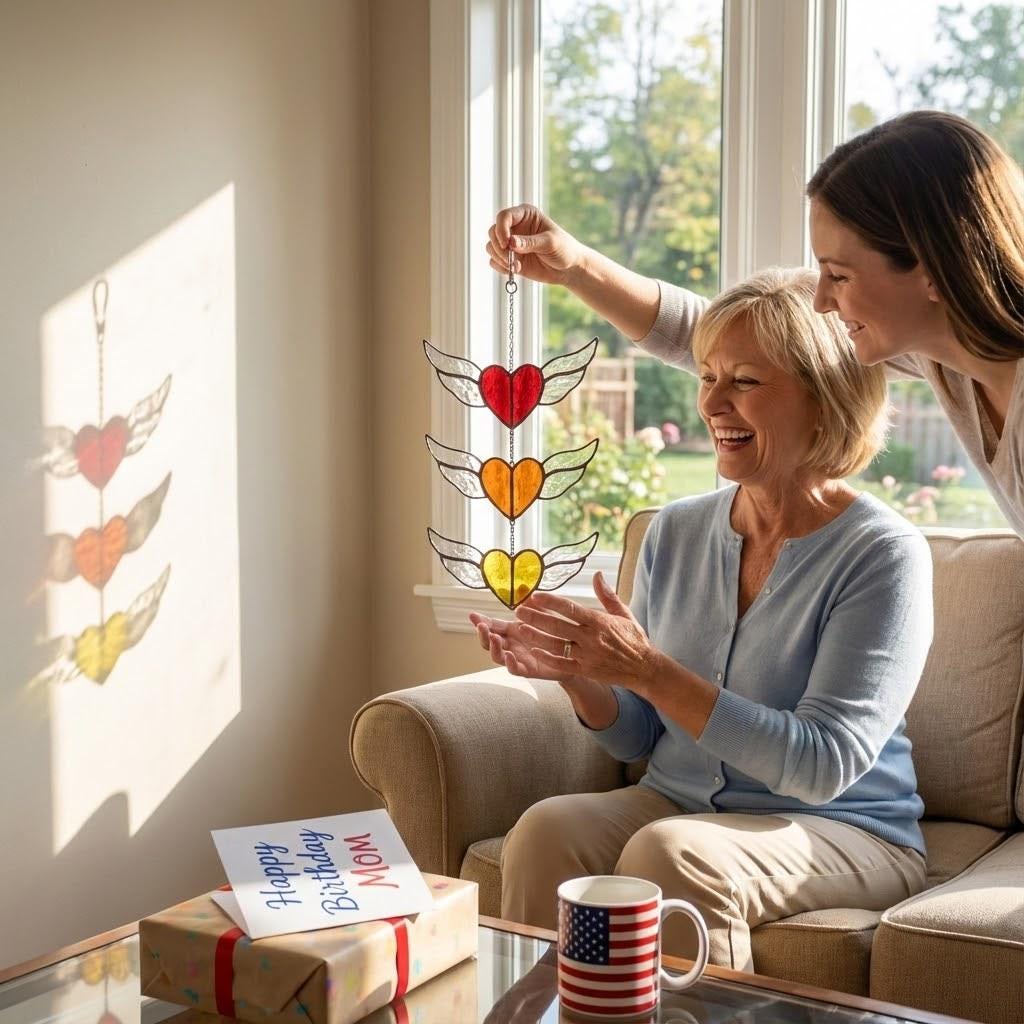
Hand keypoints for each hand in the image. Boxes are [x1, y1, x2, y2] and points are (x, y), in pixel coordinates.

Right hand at [469, 610, 583, 683]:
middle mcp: (511, 644)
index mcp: (512, 630)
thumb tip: (523, 587)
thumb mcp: (544, 614)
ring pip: (498, 657)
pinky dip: (510, 664)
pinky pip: (515, 670)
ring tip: (494, 638)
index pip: (492, 625)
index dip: (481, 621)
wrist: (572, 655)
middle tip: (481, 626)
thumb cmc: (555, 633)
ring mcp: (518, 658)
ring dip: (494, 648)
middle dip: (482, 634)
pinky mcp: (528, 670)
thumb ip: (532, 603)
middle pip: (489, 642)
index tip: (472, 615)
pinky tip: (509, 656)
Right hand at [486, 204, 586, 285]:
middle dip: (499, 247)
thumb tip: (511, 243)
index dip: (501, 229)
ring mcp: (511, 243)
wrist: (568, 268)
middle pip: (493, 232)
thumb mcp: (550, 243)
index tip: (507, 244)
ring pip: (492, 247)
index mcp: (525, 215)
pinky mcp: (510, 258)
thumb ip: (530, 242)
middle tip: (511, 258)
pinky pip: (495, 261)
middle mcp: (515, 227)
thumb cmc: (564, 249)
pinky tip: (515, 270)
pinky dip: (501, 267)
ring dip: (500, 258)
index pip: (504, 216)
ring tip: (516, 266)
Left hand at [511, 572, 659, 691]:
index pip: (570, 609)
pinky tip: (534, 651)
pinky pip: (562, 664)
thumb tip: (597, 574)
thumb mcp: (624, 613)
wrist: (645, 668)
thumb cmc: (634, 638)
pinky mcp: (586, 671)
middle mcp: (591, 638)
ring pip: (556, 645)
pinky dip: (547, 658)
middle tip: (518, 610)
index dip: (550, 602)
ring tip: (521, 628)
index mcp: (599, 622)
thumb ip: (607, 595)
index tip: (535, 595)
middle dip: (536, 617)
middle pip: (557, 626)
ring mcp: (587, 656)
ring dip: (536, 637)